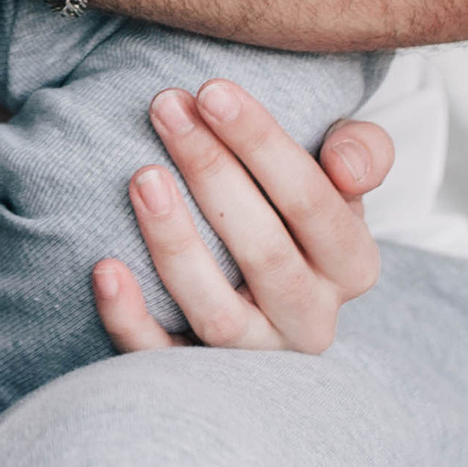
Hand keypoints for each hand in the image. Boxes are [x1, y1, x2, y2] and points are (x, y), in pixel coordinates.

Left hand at [92, 81, 391, 352]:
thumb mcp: (342, 174)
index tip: (211, 91)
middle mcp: (310, 319)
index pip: (313, 203)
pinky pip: (162, 357)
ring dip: (176, 244)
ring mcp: (254, 353)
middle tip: (166, 109)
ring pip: (218, 313)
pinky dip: (130, 318)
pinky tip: (104, 269)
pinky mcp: (196, 375)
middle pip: (265, 253)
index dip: (263, 145)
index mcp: (352, 265)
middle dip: (211, 172)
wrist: (266, 285)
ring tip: (141, 177)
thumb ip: (363, 152)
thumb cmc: (297, 210)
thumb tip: (344, 166)